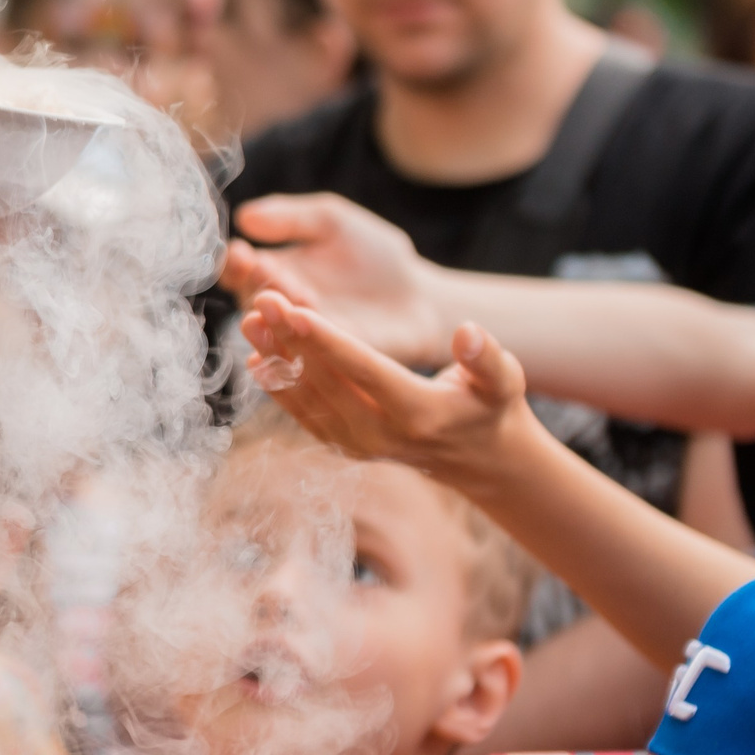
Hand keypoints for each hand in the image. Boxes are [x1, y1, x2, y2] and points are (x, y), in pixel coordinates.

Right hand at [225, 196, 447, 371]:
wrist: (420, 296)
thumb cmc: (374, 255)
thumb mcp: (332, 222)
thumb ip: (292, 218)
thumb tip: (244, 217)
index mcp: (274, 274)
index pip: (241, 271)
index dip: (235, 263)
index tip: (241, 251)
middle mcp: (281, 310)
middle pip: (254, 302)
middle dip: (254, 285)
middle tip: (261, 269)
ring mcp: (302, 339)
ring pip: (275, 333)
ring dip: (268, 319)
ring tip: (267, 303)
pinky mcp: (329, 362)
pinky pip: (305, 358)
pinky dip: (294, 348)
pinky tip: (290, 332)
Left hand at [237, 293, 534, 496]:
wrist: (477, 457)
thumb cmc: (490, 406)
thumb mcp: (504, 380)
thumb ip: (487, 356)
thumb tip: (468, 331)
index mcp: (418, 414)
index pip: (363, 371)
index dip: (327, 340)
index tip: (294, 309)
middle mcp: (380, 435)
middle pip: (325, 381)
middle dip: (289, 338)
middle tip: (261, 297)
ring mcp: (357, 445)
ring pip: (306, 397)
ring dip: (275, 358)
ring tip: (250, 318)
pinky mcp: (342, 445)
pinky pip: (302, 413)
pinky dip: (278, 385)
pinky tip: (256, 354)